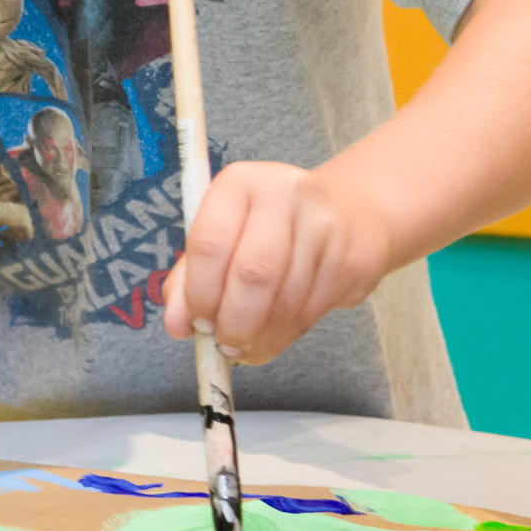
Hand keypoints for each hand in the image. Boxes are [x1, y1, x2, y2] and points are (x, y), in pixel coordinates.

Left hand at [162, 159, 394, 364]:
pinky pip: (312, 311)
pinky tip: (272, 338)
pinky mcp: (351, 260)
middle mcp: (284, 196)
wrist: (352, 210)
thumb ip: (190, 279)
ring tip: (245, 347)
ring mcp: (324, 227)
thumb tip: (177, 326)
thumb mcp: (222, 234)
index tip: (197, 323)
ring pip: (285, 300)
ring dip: (260, 336)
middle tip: (223, 345)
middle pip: (252, 274)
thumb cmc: (268, 225)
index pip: (210, 244)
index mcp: (239, 183)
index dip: (200, 293)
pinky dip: (286, 336)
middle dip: (234, 321)